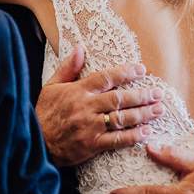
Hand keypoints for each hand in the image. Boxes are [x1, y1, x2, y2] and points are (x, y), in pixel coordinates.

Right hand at [34, 45, 162, 166]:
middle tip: (158, 93)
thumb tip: (80, 48)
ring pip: (121, 118)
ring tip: (158, 110)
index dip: (125, 73)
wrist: (34, 143)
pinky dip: (133, 136)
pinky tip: (147, 132)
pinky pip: (116, 140)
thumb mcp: (50, 86)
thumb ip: (68, 68)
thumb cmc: (43, 113)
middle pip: (119, 98)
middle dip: (142, 95)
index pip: (106, 78)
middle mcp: (86, 107)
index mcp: (77, 91)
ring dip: (143, 114)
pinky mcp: (91, 145)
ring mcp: (90, 127)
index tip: (141, 69)